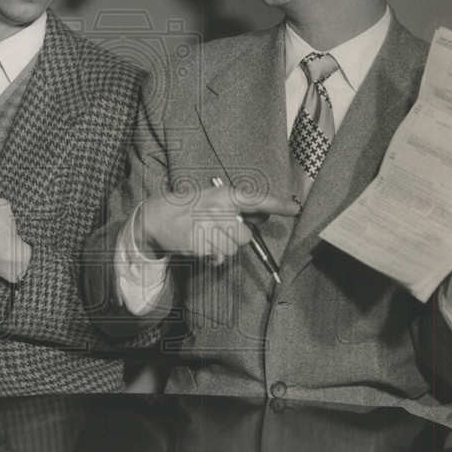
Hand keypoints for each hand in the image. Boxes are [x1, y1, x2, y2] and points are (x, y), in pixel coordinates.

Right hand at [137, 183, 299, 265]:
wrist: (156, 218)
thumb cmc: (189, 208)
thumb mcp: (214, 200)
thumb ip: (239, 208)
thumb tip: (264, 215)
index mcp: (223, 195)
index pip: (256, 200)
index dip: (277, 205)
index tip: (295, 209)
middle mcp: (218, 209)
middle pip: (245, 235)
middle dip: (236, 237)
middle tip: (219, 230)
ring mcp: (207, 227)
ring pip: (233, 248)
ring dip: (224, 248)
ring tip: (206, 237)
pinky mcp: (199, 244)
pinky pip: (219, 257)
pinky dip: (213, 255)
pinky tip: (200, 244)